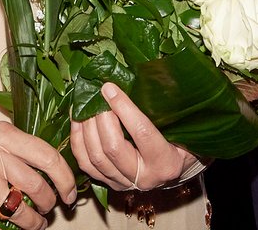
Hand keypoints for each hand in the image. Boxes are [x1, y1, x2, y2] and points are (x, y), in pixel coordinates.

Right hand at [0, 122, 76, 229]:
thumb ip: (19, 147)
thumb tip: (49, 170)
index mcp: (7, 136)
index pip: (48, 158)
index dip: (65, 179)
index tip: (70, 193)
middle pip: (36, 187)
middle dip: (49, 204)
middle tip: (49, 209)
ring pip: (18, 211)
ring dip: (32, 224)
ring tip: (35, 224)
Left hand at [70, 82, 196, 190]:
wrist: (176, 167)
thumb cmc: (180, 138)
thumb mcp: (179, 123)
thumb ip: (161, 105)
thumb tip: (132, 74)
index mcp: (166, 162)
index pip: (141, 134)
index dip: (123, 108)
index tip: (109, 87)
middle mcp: (145, 178)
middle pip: (113, 149)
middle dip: (101, 118)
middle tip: (97, 95)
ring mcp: (124, 183)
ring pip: (96, 158)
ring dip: (86, 128)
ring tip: (85, 104)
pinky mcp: (109, 183)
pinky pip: (86, 164)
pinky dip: (78, 140)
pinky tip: (77, 119)